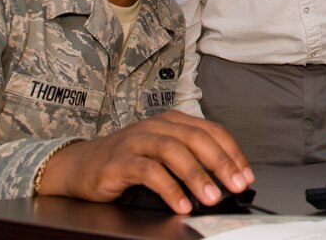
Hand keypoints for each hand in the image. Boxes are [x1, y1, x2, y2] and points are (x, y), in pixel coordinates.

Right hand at [36, 110, 254, 213]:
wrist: (79, 166)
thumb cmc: (126, 162)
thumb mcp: (162, 155)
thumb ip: (190, 159)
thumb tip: (225, 180)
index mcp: (172, 121)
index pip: (211, 130)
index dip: (232, 152)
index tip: (246, 175)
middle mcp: (156, 126)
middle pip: (196, 138)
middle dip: (221, 163)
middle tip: (237, 185)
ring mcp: (137, 140)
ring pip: (174, 151)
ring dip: (197, 175)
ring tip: (212, 197)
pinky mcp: (120, 160)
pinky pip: (149, 171)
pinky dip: (169, 188)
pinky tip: (182, 203)